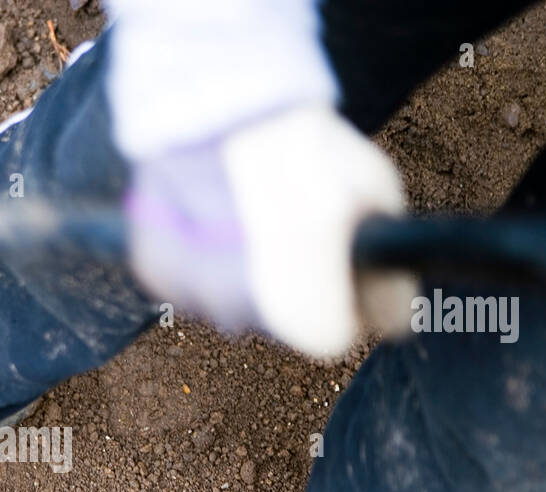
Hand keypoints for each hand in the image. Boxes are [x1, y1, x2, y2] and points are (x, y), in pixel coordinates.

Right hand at [124, 104, 415, 357]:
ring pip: (229, 301)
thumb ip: (384, 271)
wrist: (223, 100)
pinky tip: (213, 212)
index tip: (341, 261)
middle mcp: (243, 319)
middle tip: (292, 224)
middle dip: (290, 283)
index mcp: (303, 313)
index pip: (333, 337)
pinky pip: (186, 278)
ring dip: (242, 270)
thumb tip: (390, 318)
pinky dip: (200, 252)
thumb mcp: (376, 197)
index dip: (344, 297)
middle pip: (277, 322)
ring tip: (249, 212)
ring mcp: (192, 297)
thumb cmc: (305, 145)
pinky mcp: (154, 270)